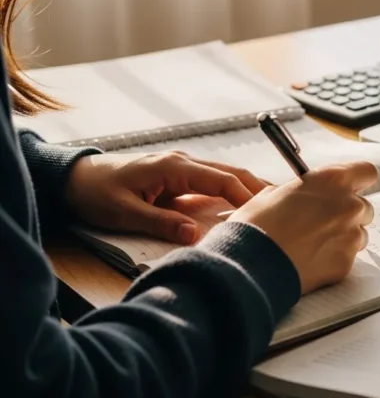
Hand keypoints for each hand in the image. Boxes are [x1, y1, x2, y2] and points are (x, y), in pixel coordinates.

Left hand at [66, 151, 267, 243]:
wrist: (75, 179)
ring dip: (249, 189)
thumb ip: (161, 222)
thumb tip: (195, 234)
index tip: (265, 212)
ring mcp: (182, 169)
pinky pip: (212, 184)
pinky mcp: (178, 178)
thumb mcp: (125, 212)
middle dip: (258, 187)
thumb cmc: (97, 192)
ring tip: (274, 205)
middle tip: (285, 206)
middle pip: (231, 173)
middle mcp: (184, 163)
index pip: (222, 179)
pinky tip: (244, 205)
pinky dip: (232, 192)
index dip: (246, 195)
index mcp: (175, 167)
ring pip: (225, 176)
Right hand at [229, 162, 377, 294]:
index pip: (366, 172)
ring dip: (342, 237)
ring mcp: (351, 236)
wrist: (250, 263)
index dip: (358, 180)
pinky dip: (333, 259)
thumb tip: (308, 198)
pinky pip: (347, 258)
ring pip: (358, 234)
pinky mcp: (346, 263)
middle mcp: (348, 206)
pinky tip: (309, 260)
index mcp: (332, 181)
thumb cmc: (257, 224)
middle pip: (363, 207)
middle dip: (347, 214)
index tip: (351, 186)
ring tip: (312, 245)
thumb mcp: (274, 193)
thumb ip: (303, 192)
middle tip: (322, 222)